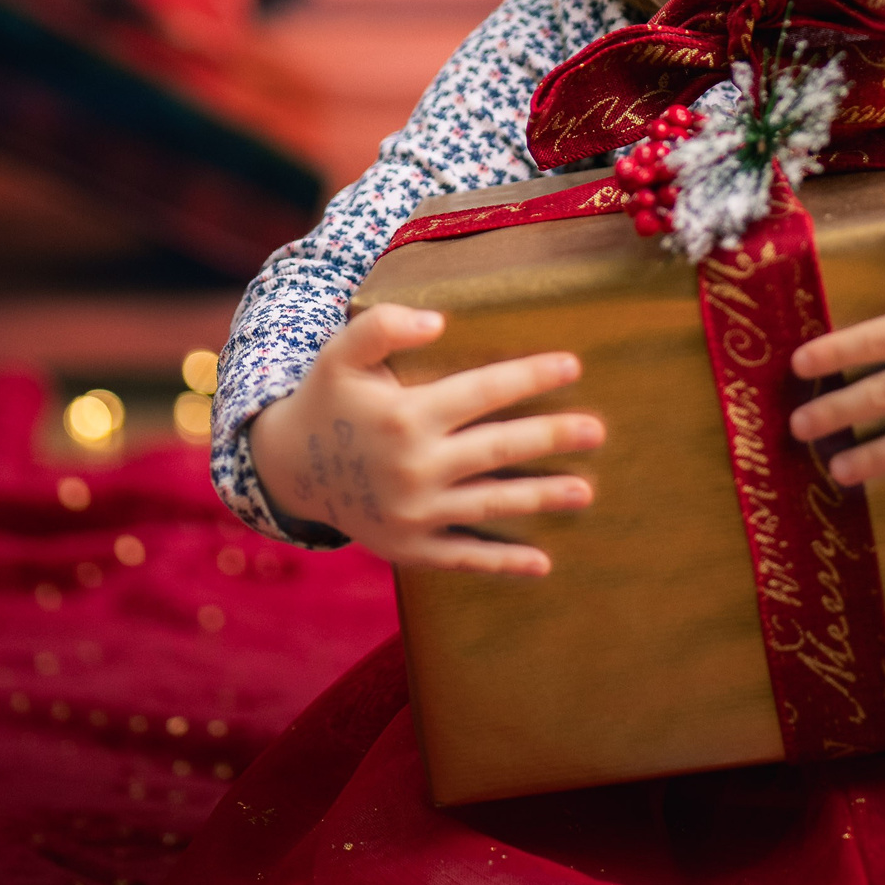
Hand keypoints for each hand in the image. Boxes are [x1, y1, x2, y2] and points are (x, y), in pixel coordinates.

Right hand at [247, 303, 602, 574]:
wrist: (288, 468)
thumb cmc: (328, 399)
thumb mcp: (341, 354)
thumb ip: (383, 326)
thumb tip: (438, 321)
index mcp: (404, 416)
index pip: (481, 392)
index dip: (529, 377)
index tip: (574, 366)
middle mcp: (413, 467)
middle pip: (497, 451)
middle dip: (550, 438)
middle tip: (597, 430)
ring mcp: (413, 513)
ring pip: (490, 505)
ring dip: (541, 499)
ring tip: (586, 491)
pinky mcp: (409, 548)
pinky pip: (463, 557)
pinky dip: (503, 563)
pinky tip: (542, 563)